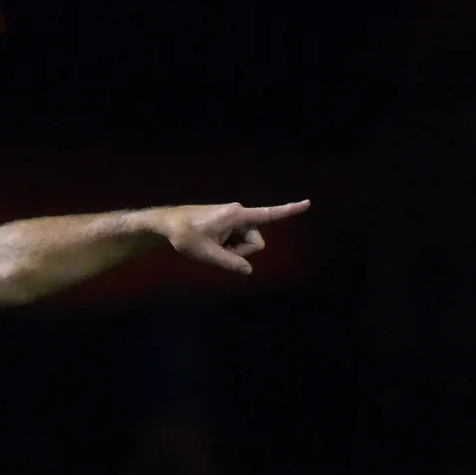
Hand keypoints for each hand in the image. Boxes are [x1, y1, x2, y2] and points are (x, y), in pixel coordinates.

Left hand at [160, 200, 308, 274]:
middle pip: (255, 242)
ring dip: (233, 249)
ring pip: (246, 242)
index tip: (307, 203)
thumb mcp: (206, 254)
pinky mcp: (229, 221)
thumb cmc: (185, 236)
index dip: (289, 211)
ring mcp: (234, 217)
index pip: (268, 214)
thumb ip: (229, 263)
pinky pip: (237, 239)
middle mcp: (239, 213)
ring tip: (211, 245)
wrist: (168, 223)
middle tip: (216, 250)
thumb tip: (248, 271)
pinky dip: (228, 245)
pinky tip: (211, 242)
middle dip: (241, 251)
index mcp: (237, 216)